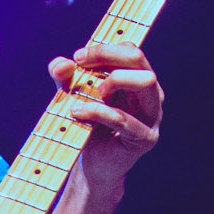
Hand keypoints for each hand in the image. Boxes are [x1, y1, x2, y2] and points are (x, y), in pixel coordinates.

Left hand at [48, 40, 162, 204]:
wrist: (93, 165)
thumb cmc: (88, 126)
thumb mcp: (73, 95)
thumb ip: (65, 77)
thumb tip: (60, 64)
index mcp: (138, 79)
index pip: (129, 50)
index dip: (103, 48)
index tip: (78, 57)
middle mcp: (151, 94)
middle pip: (139, 59)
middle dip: (107, 55)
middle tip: (81, 65)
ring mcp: (153, 115)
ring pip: (145, 82)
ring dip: (114, 80)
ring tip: (92, 92)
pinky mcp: (145, 138)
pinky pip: (125, 119)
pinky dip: (99, 112)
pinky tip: (78, 112)